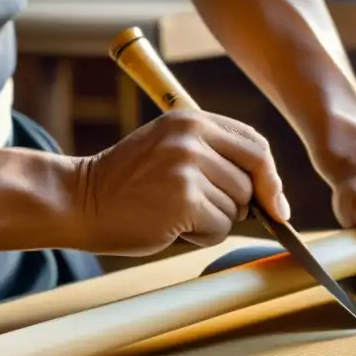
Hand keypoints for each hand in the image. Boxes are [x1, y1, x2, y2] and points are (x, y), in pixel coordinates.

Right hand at [72, 110, 288, 255]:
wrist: (80, 200)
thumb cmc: (127, 183)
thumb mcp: (169, 148)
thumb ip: (214, 156)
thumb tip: (272, 195)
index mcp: (191, 119)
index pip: (255, 145)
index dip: (269, 177)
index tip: (275, 204)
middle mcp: (192, 138)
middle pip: (252, 180)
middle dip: (237, 204)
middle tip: (200, 210)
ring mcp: (187, 168)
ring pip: (236, 208)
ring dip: (214, 221)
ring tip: (175, 214)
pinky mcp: (184, 200)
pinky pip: (220, 228)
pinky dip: (202, 236)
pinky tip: (172, 228)